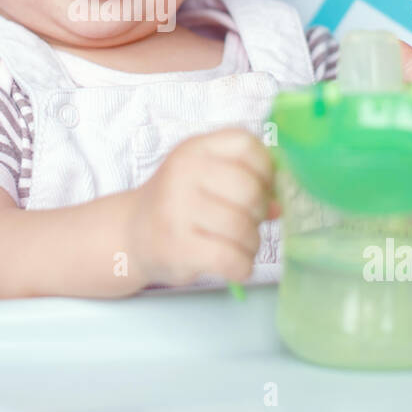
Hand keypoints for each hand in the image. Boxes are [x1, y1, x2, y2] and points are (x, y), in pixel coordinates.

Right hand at [126, 127, 279, 287]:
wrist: (131, 233)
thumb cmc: (178, 203)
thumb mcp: (204, 177)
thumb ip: (244, 179)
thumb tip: (279, 205)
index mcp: (194, 149)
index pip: (246, 144)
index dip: (265, 169)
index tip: (262, 187)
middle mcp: (183, 174)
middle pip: (249, 190)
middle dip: (259, 212)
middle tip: (249, 222)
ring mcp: (177, 210)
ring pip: (244, 229)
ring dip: (252, 244)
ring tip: (240, 245)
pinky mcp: (178, 247)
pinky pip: (231, 259)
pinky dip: (242, 266)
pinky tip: (235, 265)